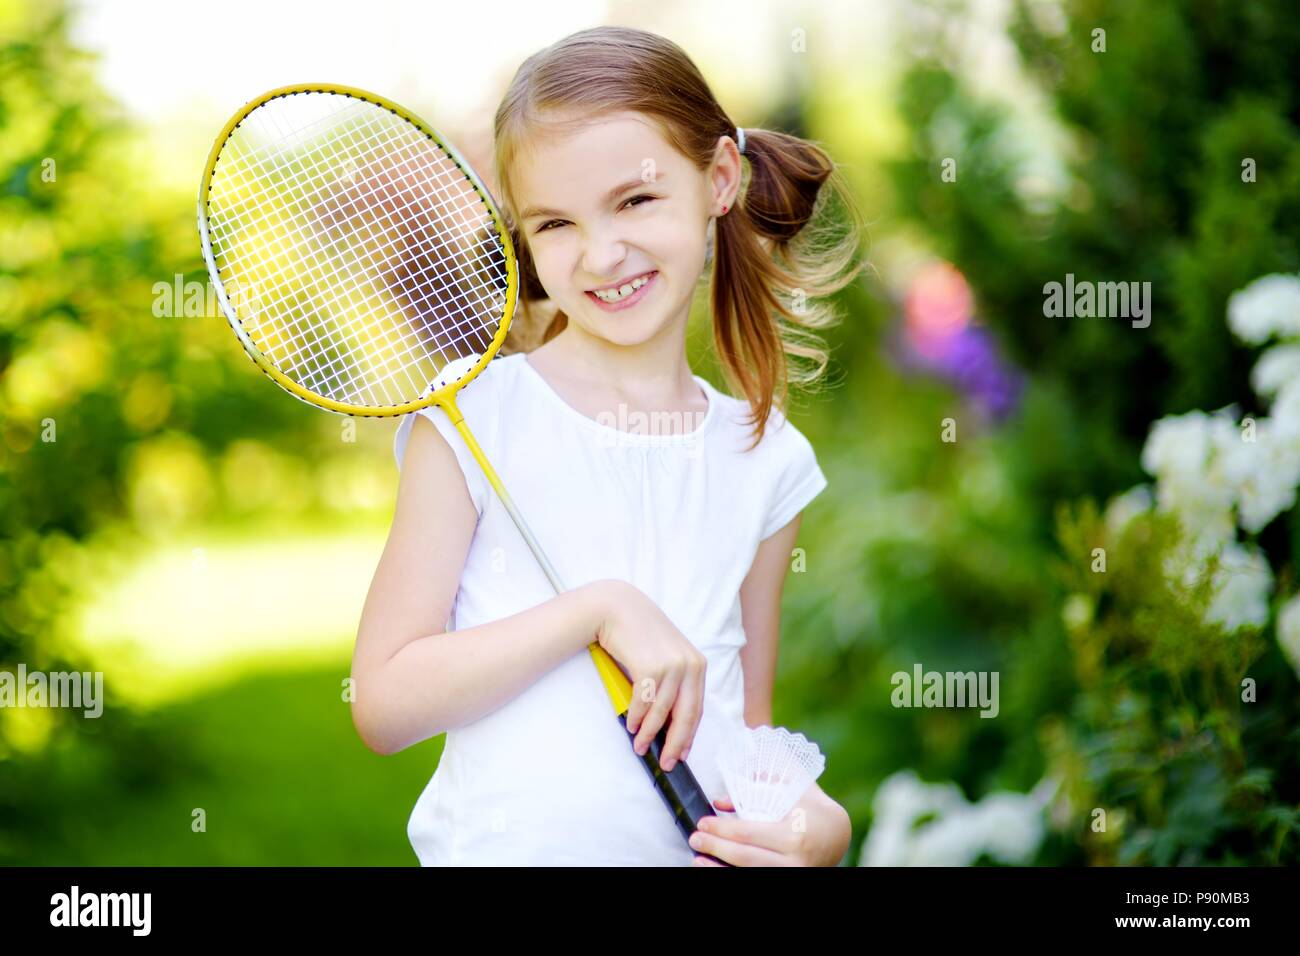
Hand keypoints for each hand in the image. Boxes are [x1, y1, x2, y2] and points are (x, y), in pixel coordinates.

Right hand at [589, 579, 706, 772]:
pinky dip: (637, 718)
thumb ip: (674, 682)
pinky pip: (644, 702)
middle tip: (667, 763)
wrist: (617, 607)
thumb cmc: (640, 633)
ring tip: (641, 746)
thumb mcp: (666, 654)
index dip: (689, 735)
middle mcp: (690, 665)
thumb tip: (669, 722)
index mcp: (698, 664)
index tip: (682, 753)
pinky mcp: (651, 667)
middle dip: (676, 744)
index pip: (697, 709)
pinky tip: (632, 726)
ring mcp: (671, 666)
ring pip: (662, 712)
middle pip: (686, 716)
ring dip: (650, 733)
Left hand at [689, 784, 851, 866]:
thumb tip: (721, 800)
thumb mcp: (791, 789)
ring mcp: (792, 875)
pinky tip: (716, 869)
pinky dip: (731, 875)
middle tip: (696, 838)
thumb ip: (758, 787)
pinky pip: (755, 880)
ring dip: (718, 869)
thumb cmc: (811, 807)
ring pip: (748, 875)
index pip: (749, 833)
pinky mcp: (789, 880)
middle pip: (745, 857)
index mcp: (794, 834)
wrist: (837, 835)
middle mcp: (794, 861)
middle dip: (715, 848)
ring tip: (698, 858)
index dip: (722, 829)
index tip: (704, 822)